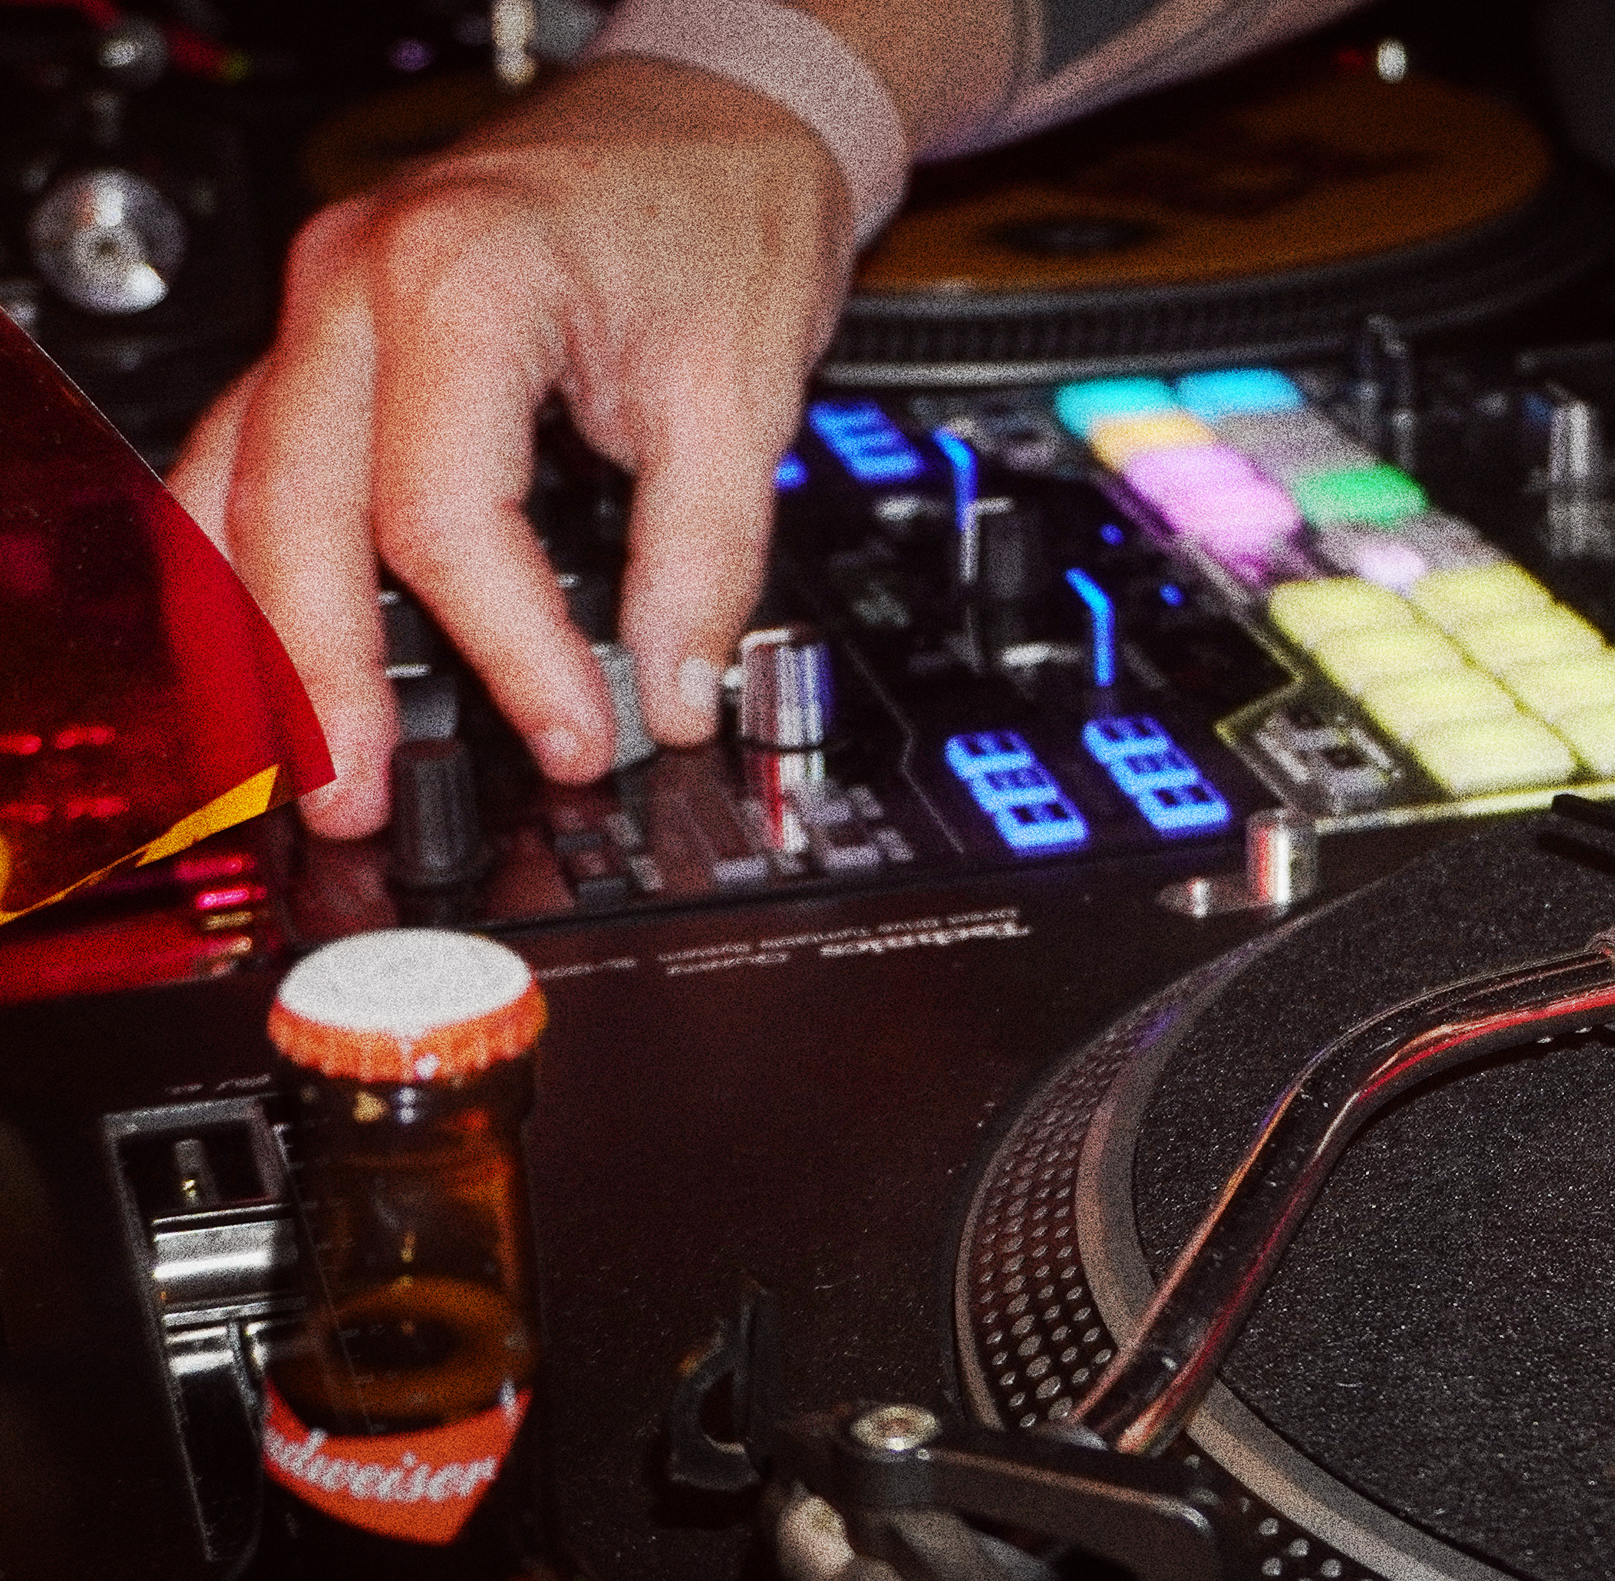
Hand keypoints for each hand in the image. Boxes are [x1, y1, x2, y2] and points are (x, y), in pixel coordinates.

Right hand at [168, 58, 857, 839]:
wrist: (712, 116)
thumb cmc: (719, 211)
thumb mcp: (746, 392)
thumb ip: (709, 557)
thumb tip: (678, 693)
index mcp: (460, 282)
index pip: (442, 514)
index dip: (508, 649)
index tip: (580, 736)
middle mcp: (355, 282)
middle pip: (293, 509)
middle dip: (318, 671)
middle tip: (354, 794)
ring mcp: (321, 302)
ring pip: (233, 486)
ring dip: (248, 633)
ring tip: (285, 760)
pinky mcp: (326, 334)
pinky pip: (247, 458)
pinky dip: (245, 563)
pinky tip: (254, 651)